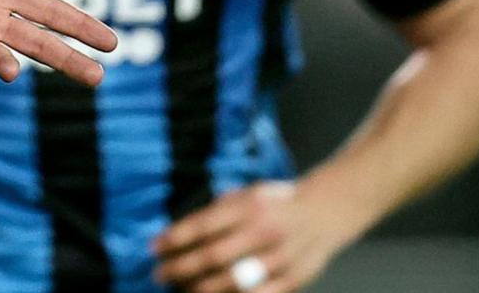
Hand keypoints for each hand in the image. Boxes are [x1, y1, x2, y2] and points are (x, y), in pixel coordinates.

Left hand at [151, 181, 351, 292]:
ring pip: (234, 281)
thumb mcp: (244, 195)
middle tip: (160, 274)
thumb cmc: (274, 203)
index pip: (203, 225)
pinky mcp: (294, 278)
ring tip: (182, 289)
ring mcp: (281, 257)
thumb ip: (215, 213)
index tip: (153, 248)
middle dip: (181, 267)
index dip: (175, 238)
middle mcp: (265, 231)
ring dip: (202, 289)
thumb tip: (176, 234)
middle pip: (214, 256)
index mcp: (249, 206)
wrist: (324, 212)